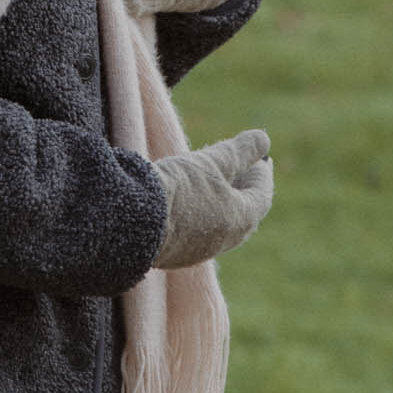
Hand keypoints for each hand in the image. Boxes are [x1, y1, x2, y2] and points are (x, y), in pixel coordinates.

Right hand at [150, 129, 273, 269]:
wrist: (129, 221)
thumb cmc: (177, 188)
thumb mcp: (212, 161)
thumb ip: (241, 150)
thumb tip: (263, 138)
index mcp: (241, 219)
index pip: (261, 194)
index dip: (262, 173)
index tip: (261, 157)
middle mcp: (224, 241)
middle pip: (243, 212)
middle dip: (244, 187)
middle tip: (243, 167)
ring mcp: (199, 251)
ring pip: (220, 224)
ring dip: (222, 201)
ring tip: (214, 180)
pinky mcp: (175, 254)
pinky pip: (197, 233)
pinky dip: (201, 213)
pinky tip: (189, 201)